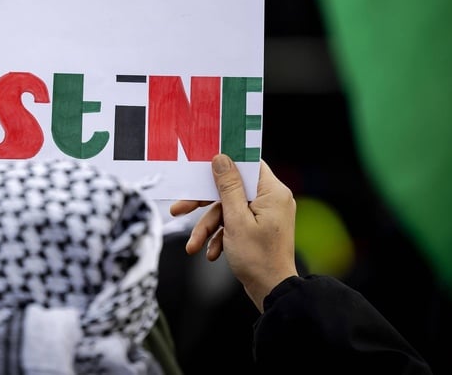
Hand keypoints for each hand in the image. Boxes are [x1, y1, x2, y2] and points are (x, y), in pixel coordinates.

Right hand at [170, 154, 297, 311]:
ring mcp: (265, 214)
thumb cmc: (258, 258)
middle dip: (204, 204)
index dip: (225, 162)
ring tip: (193, 246)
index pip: (247, 164)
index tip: (202, 164)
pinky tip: (211, 252)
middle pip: (231, 189)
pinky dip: (221, 236)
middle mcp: (271, 199)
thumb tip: (221, 159)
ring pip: (228, 209)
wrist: (272, 292)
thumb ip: (227, 187)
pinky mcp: (258, 228)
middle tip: (179, 209)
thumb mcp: (236, 219)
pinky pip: (234, 223)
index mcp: (272, 192)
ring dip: (208, 227)